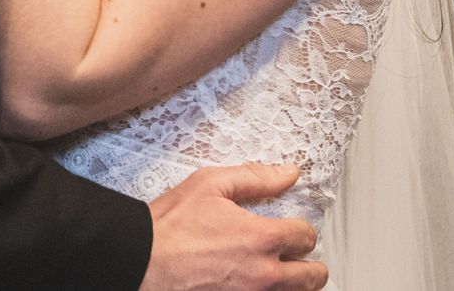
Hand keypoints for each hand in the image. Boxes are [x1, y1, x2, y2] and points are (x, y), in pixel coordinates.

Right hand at [139, 164, 326, 290]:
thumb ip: (255, 178)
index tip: (294, 230)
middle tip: (300, 259)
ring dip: (295, 285)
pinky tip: (256, 283)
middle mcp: (263, 274)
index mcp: (261, 238)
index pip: (307, 237)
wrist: (141, 261)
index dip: (303, 230)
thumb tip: (288, 173)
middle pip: (312, 277)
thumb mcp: (210, 184)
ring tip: (285, 275)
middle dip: (311, 266)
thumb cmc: (170, 225)